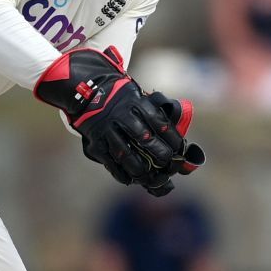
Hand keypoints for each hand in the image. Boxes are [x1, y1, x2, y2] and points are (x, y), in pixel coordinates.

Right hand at [35, 47, 188, 190]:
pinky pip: (109, 161)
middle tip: (168, 163)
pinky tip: (130, 179)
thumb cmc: (123, 99)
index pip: (160, 123)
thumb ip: (156, 112)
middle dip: (159, 153)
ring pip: (126, 153)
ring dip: (140, 168)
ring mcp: (108, 129)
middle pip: (145, 139)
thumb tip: (181, 125)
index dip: (172, 138)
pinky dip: (120, 172)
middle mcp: (122, 116)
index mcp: (138, 103)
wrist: (89, 91)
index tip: (180, 149)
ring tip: (150, 177)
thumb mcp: (140, 97)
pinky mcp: (96, 141)